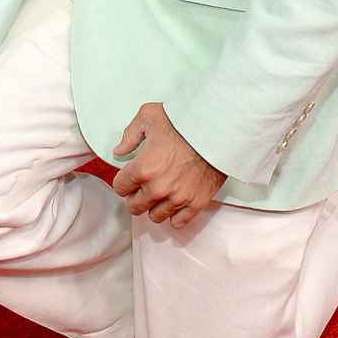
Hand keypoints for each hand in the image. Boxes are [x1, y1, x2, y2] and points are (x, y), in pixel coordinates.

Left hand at [112, 102, 226, 228]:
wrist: (217, 127)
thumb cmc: (185, 121)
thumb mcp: (149, 116)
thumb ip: (130, 135)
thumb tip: (120, 150)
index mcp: (143, 168)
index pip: (120, 187)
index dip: (123, 180)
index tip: (128, 177)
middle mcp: (158, 188)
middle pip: (135, 206)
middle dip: (136, 196)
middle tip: (142, 186)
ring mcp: (178, 198)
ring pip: (155, 216)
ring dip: (154, 206)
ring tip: (159, 194)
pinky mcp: (197, 202)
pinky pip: (179, 221)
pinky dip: (175, 215)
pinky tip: (174, 204)